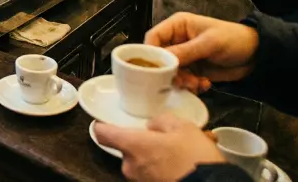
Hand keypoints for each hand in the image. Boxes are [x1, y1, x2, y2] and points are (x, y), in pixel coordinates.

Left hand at [94, 114, 225, 180]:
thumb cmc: (194, 158)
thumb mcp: (184, 128)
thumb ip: (162, 122)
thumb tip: (153, 126)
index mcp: (133, 146)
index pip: (103, 134)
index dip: (103, 126)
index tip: (106, 123)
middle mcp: (129, 166)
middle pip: (127, 150)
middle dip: (143, 146)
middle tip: (165, 143)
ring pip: (140, 164)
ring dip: (153, 160)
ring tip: (178, 158)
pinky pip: (150, 177)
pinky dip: (160, 172)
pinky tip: (179, 169)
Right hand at [145, 12, 259, 92]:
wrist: (256, 56)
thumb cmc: (234, 39)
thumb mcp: (209, 43)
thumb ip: (184, 52)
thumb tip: (161, 61)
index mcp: (178, 26)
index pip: (153, 38)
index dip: (150, 53)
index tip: (155, 70)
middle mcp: (177, 40)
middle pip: (159, 58)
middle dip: (169, 72)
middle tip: (182, 80)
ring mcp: (184, 56)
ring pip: (170, 72)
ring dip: (182, 81)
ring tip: (196, 84)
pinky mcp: (192, 70)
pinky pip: (182, 80)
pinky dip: (190, 85)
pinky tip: (204, 85)